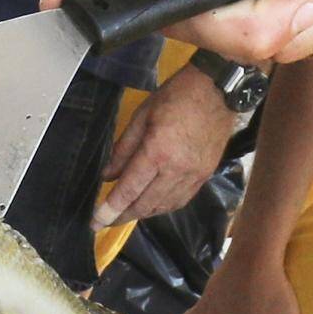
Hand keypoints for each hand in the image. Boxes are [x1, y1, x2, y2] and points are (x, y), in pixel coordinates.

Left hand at [91, 68, 240, 225]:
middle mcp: (177, 171)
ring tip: (126, 212)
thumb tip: (108, 175)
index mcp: (158, 152)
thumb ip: (123, 149)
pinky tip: (152, 204)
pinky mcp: (205, 176)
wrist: (217, 90)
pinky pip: (180, 200)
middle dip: (122, 216)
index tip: (95, 223)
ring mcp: (194, 176)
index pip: (129, 190)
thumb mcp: (142, 116)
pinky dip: (163, 207)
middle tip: (105, 221)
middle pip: (145, 205)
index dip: (110, 209)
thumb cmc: (176, 96)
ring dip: (143, 213)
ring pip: (163, 207)